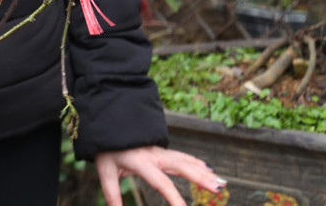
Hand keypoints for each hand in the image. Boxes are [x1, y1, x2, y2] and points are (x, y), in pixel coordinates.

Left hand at [95, 146, 225, 205]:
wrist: (106, 127)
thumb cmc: (107, 151)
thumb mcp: (105, 172)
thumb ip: (112, 195)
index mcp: (140, 162)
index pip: (161, 182)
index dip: (174, 197)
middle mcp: (154, 155)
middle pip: (180, 167)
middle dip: (200, 178)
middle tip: (217, 189)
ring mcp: (159, 151)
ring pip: (185, 161)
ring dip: (203, 171)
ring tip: (220, 182)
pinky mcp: (161, 150)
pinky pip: (181, 156)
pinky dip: (196, 162)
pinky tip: (207, 168)